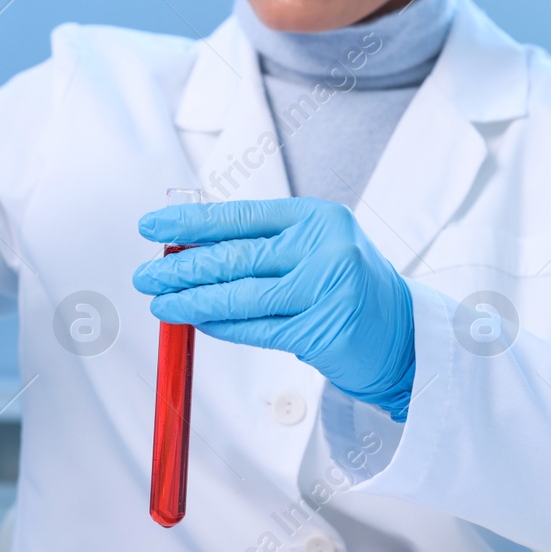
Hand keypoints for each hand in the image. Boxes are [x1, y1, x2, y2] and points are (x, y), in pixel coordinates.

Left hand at [132, 197, 416, 420]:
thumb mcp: (315, 249)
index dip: (191, 222)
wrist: (404, 335)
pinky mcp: (320, 330)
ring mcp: (324, 289)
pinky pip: (255, 328)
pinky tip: (197, 323)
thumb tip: (190, 248)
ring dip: (191, 300)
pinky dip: (221, 326)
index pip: (240, 216)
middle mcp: (323, 248)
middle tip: (146, 274)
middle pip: (235, 256)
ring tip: (160, 303)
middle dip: (181, 267)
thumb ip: (262, 245)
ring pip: (239, 295)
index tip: (153, 227)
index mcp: (317, 217)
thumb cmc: (350, 288)